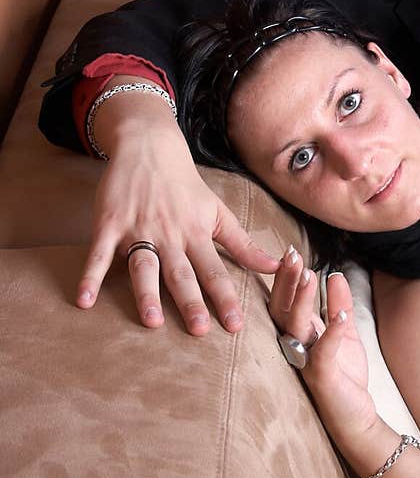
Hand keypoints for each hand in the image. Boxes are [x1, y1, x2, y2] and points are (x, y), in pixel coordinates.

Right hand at [77, 125, 279, 332]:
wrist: (149, 146)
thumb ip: (244, 245)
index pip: (215, 271)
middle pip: (181, 273)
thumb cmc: (186, 186)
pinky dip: (90, 276)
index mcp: (196, 234)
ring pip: (144, 266)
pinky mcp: (109, 223)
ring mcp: (137, 228)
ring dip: (146, 293)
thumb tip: (277, 266)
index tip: (235, 325)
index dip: (225, 298)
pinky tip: (84, 300)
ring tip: (151, 321)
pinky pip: (98, 253)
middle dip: (190, 301)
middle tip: (199, 330)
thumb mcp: (218, 213)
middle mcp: (169, 234)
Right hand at [270, 253, 376, 447]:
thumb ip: (338, 306)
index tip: (289, 252)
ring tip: (310, 275)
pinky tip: (339, 315)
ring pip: (297, 327)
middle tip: (291, 256)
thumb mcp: (343, 334)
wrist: (355, 416)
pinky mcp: (321, 377)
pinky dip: (332, 332)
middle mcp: (295, 346)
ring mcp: (305, 361)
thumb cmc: (344, 377)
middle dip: (287, 282)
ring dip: (303, 301)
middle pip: (283, 309)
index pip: (286, 300)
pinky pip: (323, 352)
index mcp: (298, 334)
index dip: (286, 277)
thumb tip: (334, 275)